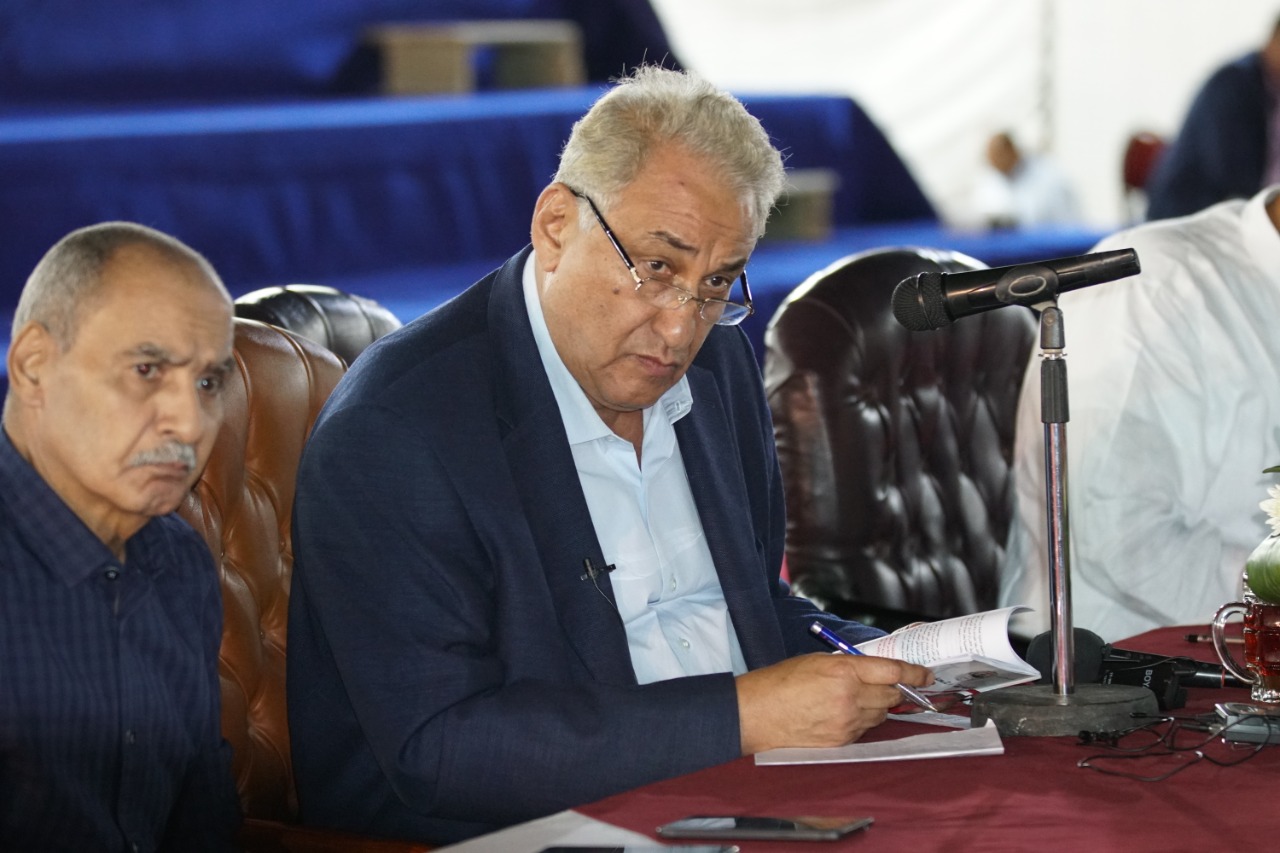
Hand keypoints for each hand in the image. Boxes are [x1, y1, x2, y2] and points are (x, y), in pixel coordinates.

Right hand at [735, 652, 931, 753]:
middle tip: (891, 684)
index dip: (914, 673)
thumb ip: (849, 664)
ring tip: (855, 698)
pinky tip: (843, 713)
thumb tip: (875, 668)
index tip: (925, 674)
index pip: (892, 671)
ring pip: (880, 714)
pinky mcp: (841, 740)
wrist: (757, 714)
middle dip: (895, 688)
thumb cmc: (780, 683)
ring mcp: (846, 722)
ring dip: (877, 705)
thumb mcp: (816, 661)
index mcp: (843, 671)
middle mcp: (849, 697)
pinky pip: (864, 729)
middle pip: (891, 694)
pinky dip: (862, 720)